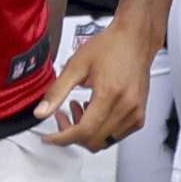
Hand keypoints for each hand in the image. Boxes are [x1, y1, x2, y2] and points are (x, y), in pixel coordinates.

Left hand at [37, 17, 154, 148]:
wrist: (134, 39)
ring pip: (104, 142)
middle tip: (62, 116)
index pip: (84, 131)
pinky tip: (93, 111)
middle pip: (93, 141)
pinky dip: (100, 130)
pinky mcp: (139, 116)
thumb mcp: (76, 66)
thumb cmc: (110, 47)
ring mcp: (135, 113)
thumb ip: (57, 91)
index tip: (50, 138)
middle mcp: (127, 107)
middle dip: (71, 134)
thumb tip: (41, 112)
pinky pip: (115, 136)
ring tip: (78, 108)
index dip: (62, 138)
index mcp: (110, 93)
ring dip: (86, 133)